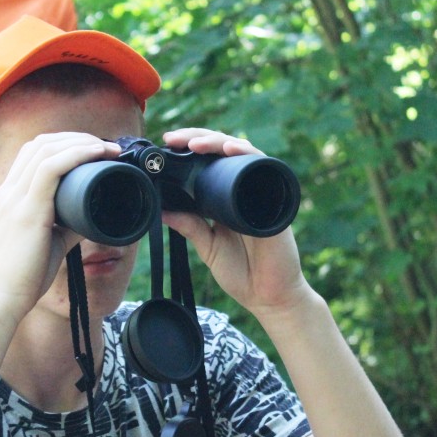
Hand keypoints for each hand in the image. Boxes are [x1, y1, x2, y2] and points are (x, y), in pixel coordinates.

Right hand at [0, 133, 122, 321]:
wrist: (0, 299)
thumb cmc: (22, 276)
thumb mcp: (50, 243)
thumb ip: (67, 227)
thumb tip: (92, 220)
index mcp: (9, 196)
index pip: (32, 154)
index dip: (62, 144)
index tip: (91, 150)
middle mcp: (8, 191)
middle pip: (40, 144)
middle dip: (75, 138)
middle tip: (104, 145)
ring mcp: (14, 198)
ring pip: (46, 150)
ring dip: (80, 142)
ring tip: (107, 148)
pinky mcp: (27, 210)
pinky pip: (51, 168)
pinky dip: (77, 155)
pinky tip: (96, 154)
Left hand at [159, 128, 311, 321]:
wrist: (268, 297)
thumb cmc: (242, 274)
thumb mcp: (208, 247)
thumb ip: (190, 227)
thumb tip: (162, 210)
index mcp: (226, 198)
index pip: (208, 163)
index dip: (188, 151)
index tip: (165, 147)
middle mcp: (244, 190)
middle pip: (222, 151)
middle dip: (197, 139)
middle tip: (172, 140)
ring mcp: (260, 192)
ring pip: (241, 152)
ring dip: (218, 142)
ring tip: (194, 143)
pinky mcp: (275, 199)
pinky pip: (263, 167)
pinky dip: (247, 154)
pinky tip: (230, 149)